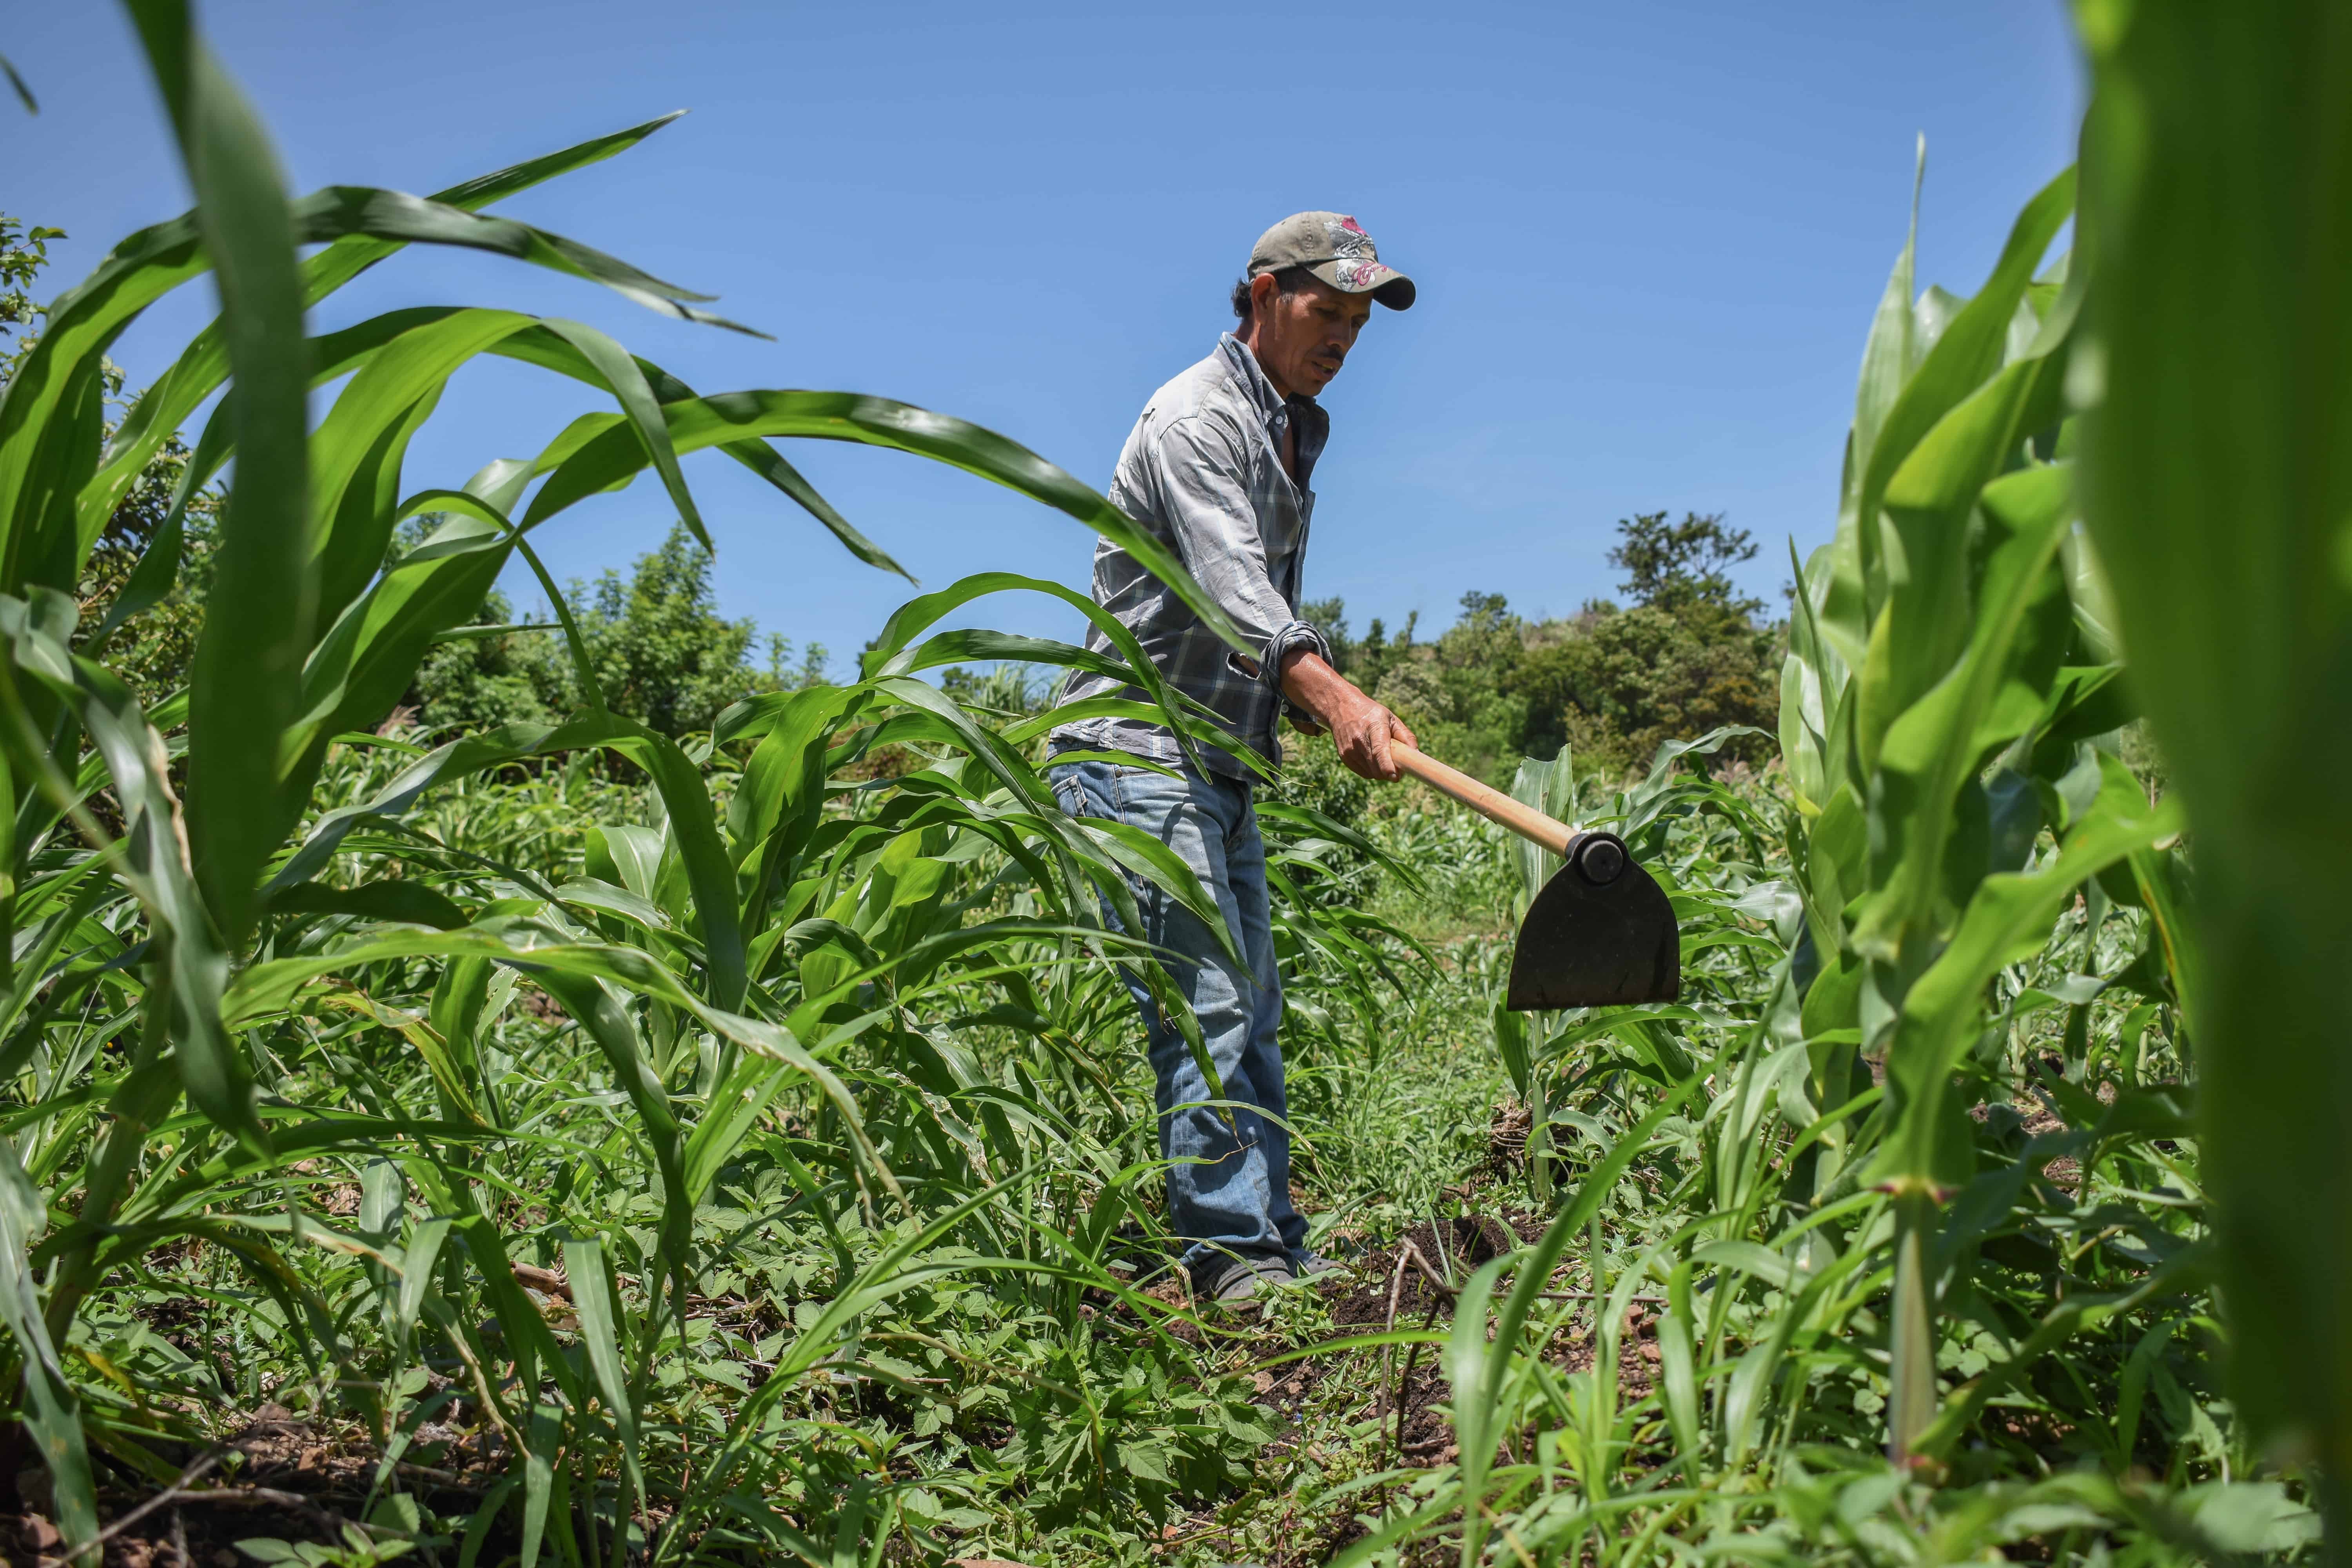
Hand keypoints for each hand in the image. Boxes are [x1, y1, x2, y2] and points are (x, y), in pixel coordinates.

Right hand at [1279, 650, 1418, 781]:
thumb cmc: (1371, 713)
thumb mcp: (1390, 718)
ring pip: (1372, 773)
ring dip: (1382, 772)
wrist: (1340, 707)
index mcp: (1374, 727)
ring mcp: (1349, 750)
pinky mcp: (1344, 757)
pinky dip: (1372, 771)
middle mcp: (1359, 739)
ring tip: (1383, 757)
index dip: (1387, 765)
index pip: (1379, 750)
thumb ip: (1405, 735)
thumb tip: (1416, 754)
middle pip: (1376, 767)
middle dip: (1390, 772)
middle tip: (1399, 767)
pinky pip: (1364, 773)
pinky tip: (1373, 758)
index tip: (1395, 777)